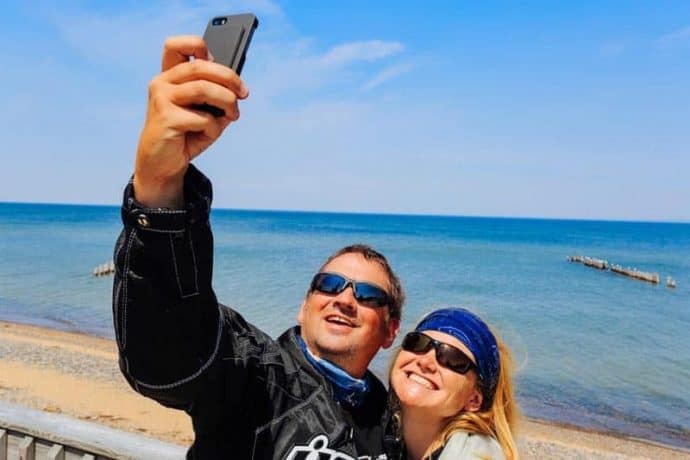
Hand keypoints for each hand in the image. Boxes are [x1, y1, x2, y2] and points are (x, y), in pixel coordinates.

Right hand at [133, 35, 248, 207]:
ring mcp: (162, 99)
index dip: (198, 45)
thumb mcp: (204, 113)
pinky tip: (209, 134)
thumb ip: (217, 97)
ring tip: (233, 115)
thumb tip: (237, 91)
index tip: (218, 61)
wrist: (162, 164)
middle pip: (200, 66)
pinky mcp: (166, 118)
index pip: (175, 45)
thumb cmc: (185, 135)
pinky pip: (203, 118)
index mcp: (169, 76)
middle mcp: (162, 83)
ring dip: (227, 102)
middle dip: (229, 78)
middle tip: (244, 93)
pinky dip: (214, 128)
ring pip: (204, 88)